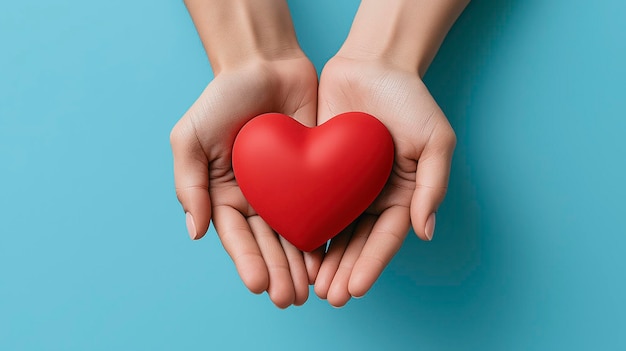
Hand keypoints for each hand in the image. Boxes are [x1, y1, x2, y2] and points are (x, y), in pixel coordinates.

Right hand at [170, 55, 322, 307]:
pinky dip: (325, 235)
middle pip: (268, 243)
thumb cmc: (222, 98)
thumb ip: (190, 183)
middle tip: (290, 297)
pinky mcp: (315, 176)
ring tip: (310, 290)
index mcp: (226, 195)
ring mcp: (287, 190)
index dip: (247, 261)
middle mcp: (256, 199)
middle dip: (278, 272)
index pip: (236, 237)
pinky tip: (331, 257)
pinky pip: (320, 209)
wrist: (264, 64)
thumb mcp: (190, 136)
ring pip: (295, 234)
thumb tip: (196, 232)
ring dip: (301, 264)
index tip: (258, 285)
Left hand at [313, 56, 455, 306]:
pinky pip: (311, 204)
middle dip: (344, 271)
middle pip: (357, 243)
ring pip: (333, 231)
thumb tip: (425, 232)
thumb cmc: (410, 99)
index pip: (386, 238)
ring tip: (311, 285)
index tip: (356, 289)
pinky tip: (293, 249)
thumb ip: (433, 186)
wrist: (373, 64)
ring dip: (324, 260)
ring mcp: (345, 187)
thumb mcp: (436, 139)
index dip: (371, 265)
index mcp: (403, 195)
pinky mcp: (320, 171)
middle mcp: (373, 197)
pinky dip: (304, 228)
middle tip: (329, 296)